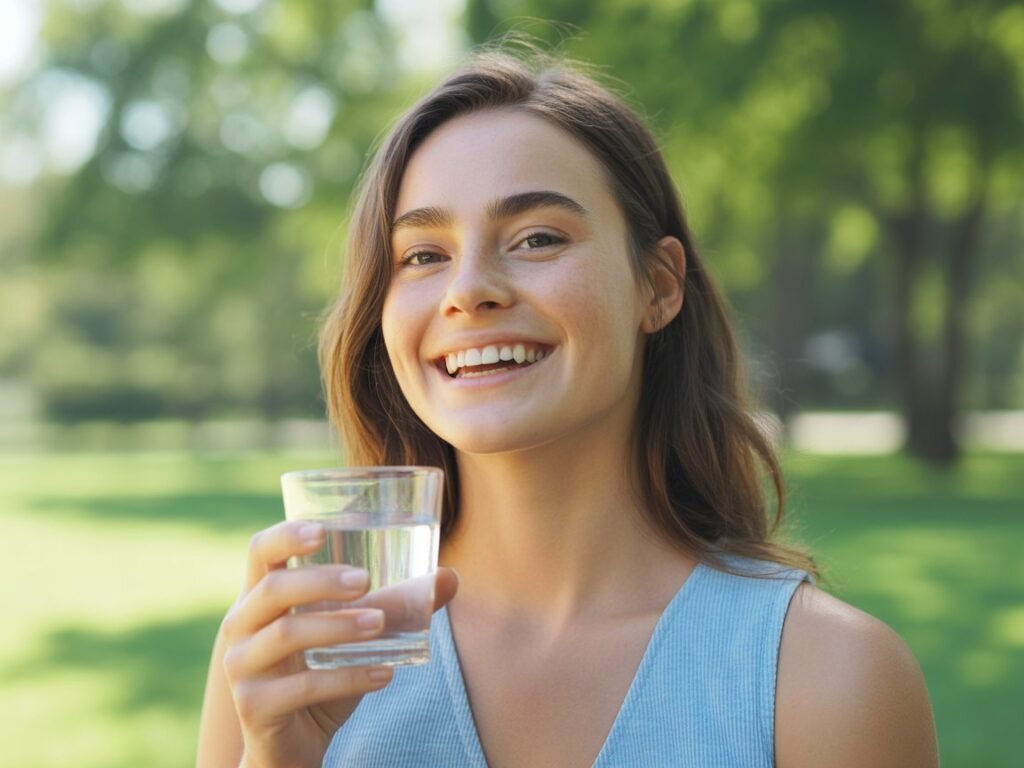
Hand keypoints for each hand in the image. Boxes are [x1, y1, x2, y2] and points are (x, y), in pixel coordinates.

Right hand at [220, 520, 457, 767]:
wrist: (293, 748)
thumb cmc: (323, 675)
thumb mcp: (357, 637)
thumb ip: (395, 606)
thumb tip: (449, 577)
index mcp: (261, 597)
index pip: (260, 552)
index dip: (285, 535)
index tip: (321, 530)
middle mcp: (241, 626)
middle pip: (273, 590)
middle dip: (320, 581)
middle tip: (365, 581)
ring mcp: (242, 667)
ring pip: (286, 635)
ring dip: (337, 626)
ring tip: (379, 624)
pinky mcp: (255, 706)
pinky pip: (302, 687)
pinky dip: (347, 678)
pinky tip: (385, 674)